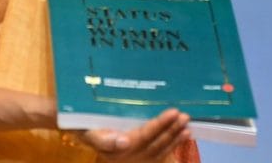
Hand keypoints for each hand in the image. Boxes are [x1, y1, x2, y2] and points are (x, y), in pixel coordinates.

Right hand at [76, 109, 190, 161]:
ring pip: (160, 151)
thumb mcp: (89, 132)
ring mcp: (138, 158)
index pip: (142, 136)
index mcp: (117, 149)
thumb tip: (123, 142)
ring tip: (187, 126)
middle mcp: (129, 156)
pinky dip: (174, 146)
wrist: (84, 130)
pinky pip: (162, 155)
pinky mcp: (145, 157)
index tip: (173, 113)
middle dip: (171, 130)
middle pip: (154, 144)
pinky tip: (185, 135)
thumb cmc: (87, 127)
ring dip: (175, 139)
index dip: (158, 125)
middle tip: (184, 116)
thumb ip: (103, 139)